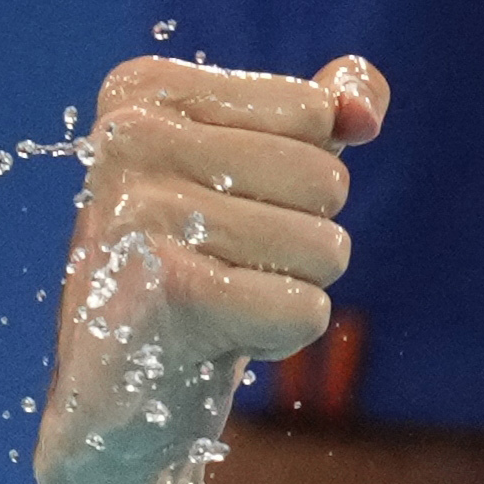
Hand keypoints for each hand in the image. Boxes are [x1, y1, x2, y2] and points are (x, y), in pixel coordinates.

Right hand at [38, 53, 385, 482]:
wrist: (119, 393)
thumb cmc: (199, 266)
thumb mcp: (259, 171)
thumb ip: (322, 111)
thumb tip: (364, 108)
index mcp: (144, 90)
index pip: (315, 113)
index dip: (299, 180)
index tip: (226, 211)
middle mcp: (129, 136)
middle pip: (325, 181)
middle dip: (301, 240)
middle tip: (225, 267)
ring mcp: (140, 211)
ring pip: (324, 247)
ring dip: (289, 290)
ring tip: (218, 301)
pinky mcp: (166, 289)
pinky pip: (306, 308)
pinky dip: (279, 337)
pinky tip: (213, 340)